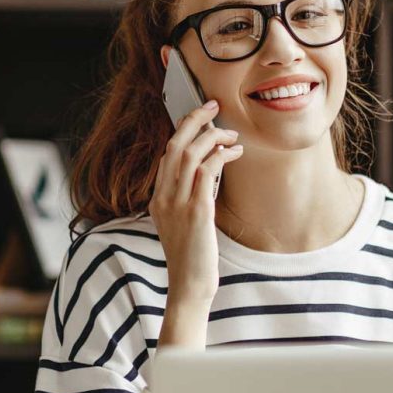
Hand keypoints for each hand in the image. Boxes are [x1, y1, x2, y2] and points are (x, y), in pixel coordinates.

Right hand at [149, 100, 242, 304]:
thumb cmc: (193, 257)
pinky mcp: (197, 212)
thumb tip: (206, 174)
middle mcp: (164, 198)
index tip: (201, 117)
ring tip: (231, 134)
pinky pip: (207, 172)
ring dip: (213, 136)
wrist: (190, 286)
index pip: (167, 154)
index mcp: (158, 199)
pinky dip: (221, 155)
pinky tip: (235, 153)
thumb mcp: (183, 224)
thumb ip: (188, 198)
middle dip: (194, 120)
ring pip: (190, 154)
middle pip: (175, 145)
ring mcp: (178, 204)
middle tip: (214, 106)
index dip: (184, 130)